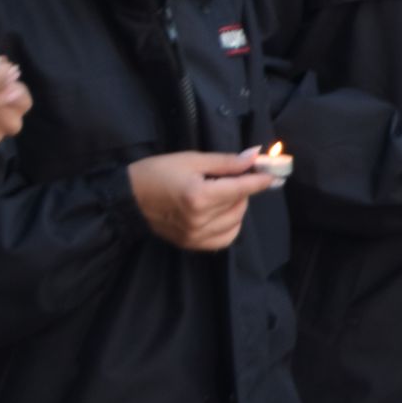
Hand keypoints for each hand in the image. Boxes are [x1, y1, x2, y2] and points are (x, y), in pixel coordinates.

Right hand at [127, 149, 274, 250]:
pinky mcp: (191, 245)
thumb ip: (226, 162)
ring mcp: (195, 236)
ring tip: (219, 194)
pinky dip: (229, 225)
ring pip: (236, 220)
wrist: (126, 198)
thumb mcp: (191, 160)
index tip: (274, 173)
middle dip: (242, 189)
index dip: (261, 179)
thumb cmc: (156, 173)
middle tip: (228, 178)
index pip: (242, 188)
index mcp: (199, 196)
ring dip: (236, 206)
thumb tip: (255, 158)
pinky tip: (219, 213)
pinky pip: (225, 239)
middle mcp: (199, 220)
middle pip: (241, 204)